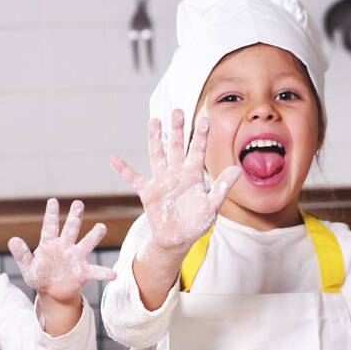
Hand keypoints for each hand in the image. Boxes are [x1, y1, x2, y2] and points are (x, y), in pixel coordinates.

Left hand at [8, 198, 115, 302]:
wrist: (52, 291)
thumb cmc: (39, 275)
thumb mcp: (28, 266)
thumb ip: (21, 254)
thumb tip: (12, 240)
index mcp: (50, 243)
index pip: (50, 226)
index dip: (51, 214)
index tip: (52, 200)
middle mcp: (65, 246)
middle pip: (71, 229)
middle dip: (75, 216)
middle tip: (78, 203)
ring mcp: (76, 258)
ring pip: (87, 244)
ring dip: (94, 236)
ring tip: (101, 227)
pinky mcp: (84, 272)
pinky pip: (96, 271)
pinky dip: (104, 273)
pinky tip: (112, 275)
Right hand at [110, 108, 240, 260]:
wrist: (177, 239)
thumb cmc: (196, 223)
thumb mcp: (212, 206)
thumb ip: (222, 187)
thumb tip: (237, 170)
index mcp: (193, 175)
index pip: (197, 151)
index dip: (201, 136)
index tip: (205, 119)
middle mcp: (177, 173)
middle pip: (177, 147)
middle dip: (177, 129)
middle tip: (177, 111)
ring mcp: (161, 181)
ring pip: (157, 155)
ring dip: (155, 138)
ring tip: (154, 121)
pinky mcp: (148, 191)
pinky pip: (133, 178)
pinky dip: (123, 169)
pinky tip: (113, 158)